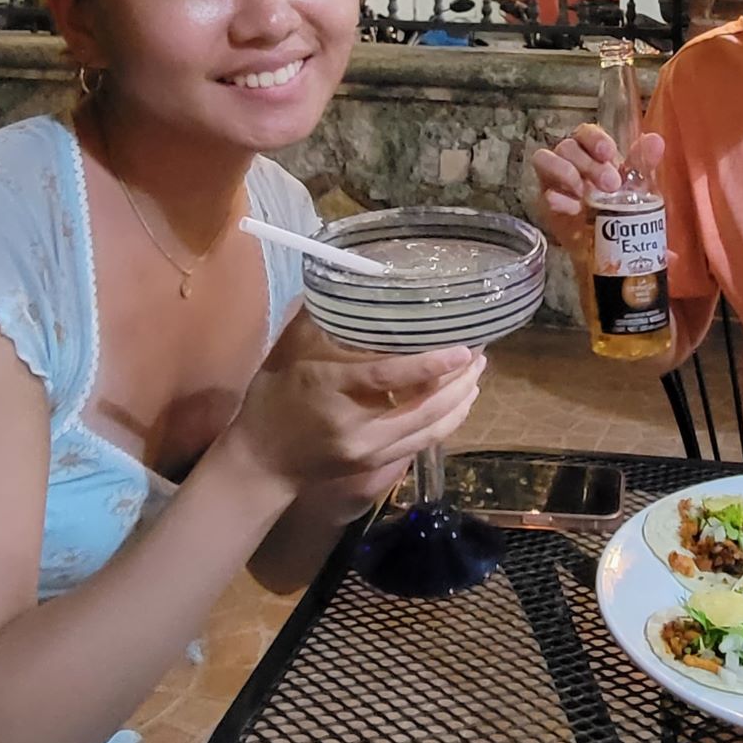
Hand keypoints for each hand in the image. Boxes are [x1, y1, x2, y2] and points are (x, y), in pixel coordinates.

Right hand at [223, 308, 484, 493]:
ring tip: (477, 376)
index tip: (462, 348)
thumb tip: (348, 275)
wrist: (262, 462)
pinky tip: (459, 405)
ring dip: (459, 403)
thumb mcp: (288, 350)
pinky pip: (421, 444)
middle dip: (458, 382)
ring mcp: (368, 451)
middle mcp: (356, 425)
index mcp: (331, 388)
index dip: (430, 363)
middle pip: (422, 407)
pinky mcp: (375, 467)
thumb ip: (319, 316)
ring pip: (429, 429)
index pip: (389, 376)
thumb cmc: (274, 397)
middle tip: (480, 355)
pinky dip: (446, 424)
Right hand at [530, 124, 665, 256]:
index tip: (609, 153)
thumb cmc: (619, 207)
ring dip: (566, 173)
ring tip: (585, 193)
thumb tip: (656, 141)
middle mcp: (570, 160)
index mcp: (591, 152)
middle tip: (611, 184)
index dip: (594, 138)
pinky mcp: (546, 204)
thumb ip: (643, 163)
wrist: (608, 246)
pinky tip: (574, 209)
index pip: (586, 132)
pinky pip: (544, 193)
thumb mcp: (635, 186)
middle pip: (568, 146)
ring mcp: (554, 180)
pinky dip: (557, 198)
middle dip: (589, 163)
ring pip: (546, 160)